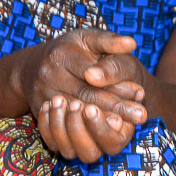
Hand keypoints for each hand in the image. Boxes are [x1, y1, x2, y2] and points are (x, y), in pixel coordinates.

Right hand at [22, 29, 147, 161]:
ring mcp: (42, 96)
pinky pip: (63, 127)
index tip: (140, 93)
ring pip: (75, 115)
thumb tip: (131, 43)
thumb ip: (109, 40)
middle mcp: (49, 76)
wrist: (34, 65)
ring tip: (124, 126)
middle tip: (141, 115)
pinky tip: (101, 137)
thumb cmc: (70, 49)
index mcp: (62, 54)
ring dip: (101, 123)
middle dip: (115, 106)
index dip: (116, 84)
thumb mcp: (87, 37)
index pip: (92, 74)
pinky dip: (83, 134)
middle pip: (86, 96)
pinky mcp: (40, 112)